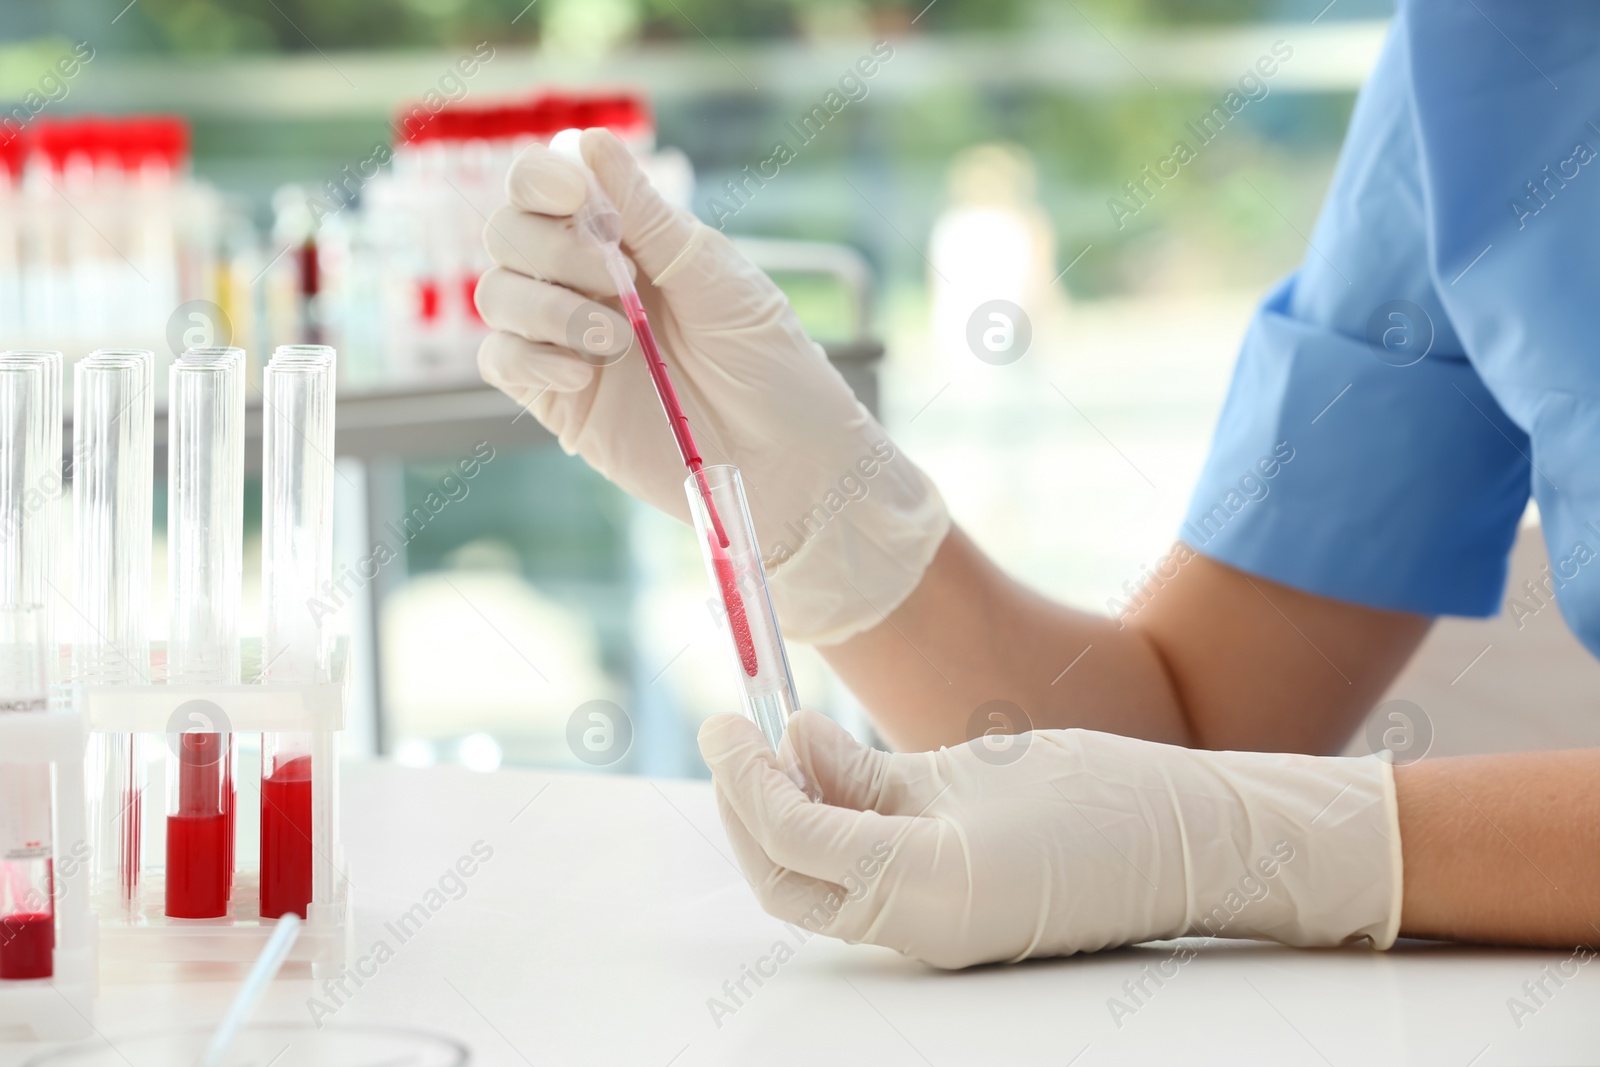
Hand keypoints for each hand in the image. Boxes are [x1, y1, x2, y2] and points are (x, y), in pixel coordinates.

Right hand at [474, 129, 947, 642]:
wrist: (786, 460)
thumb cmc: (768, 361)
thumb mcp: (714, 277)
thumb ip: (647, 216)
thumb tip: (588, 141)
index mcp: (626, 237)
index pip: (546, 186)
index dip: (541, 179)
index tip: (578, 197)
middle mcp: (584, 282)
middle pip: (507, 234)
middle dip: (550, 248)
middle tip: (616, 278)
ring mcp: (565, 339)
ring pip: (496, 294)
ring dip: (548, 307)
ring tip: (618, 340)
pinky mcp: (557, 398)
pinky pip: (501, 359)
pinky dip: (531, 356)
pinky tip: (585, 375)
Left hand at [699, 709, 1399, 968]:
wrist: (1201, 842)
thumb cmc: (1101, 797)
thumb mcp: (969, 767)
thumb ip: (868, 771)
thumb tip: (793, 748)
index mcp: (926, 893)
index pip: (795, 839)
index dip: (744, 777)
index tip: (720, 720)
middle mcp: (920, 928)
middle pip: (790, 881)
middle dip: (748, 810)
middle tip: (731, 737)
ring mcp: (937, 928)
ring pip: (823, 880)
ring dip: (792, 811)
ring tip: (787, 736)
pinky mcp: (953, 911)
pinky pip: (870, 873)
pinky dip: (840, 823)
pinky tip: (837, 764)